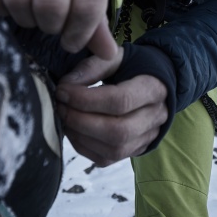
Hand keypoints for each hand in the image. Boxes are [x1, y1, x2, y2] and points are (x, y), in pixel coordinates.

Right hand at [0, 0, 116, 58]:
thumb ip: (97, 20)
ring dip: (25, 19)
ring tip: (32, 13)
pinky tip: (12, 5)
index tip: (71, 41)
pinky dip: (0, 10)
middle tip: (50, 24)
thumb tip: (107, 54)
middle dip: (49, 26)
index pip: (87, 7)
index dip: (78, 35)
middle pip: (49, 5)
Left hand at [55, 50, 169, 165]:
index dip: (86, 99)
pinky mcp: (134, 151)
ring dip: (80, 136)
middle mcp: (156, 118)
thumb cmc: (132, 68)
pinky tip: (72, 129)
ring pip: (113, 149)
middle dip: (81, 121)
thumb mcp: (115, 58)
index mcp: (153, 89)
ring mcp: (147, 138)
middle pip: (118, 131)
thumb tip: (65, 86)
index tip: (62, 91)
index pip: (120, 101)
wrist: (154, 84)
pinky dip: (83, 146)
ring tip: (64, 117)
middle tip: (60, 107)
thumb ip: (91, 68)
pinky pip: (106, 158)